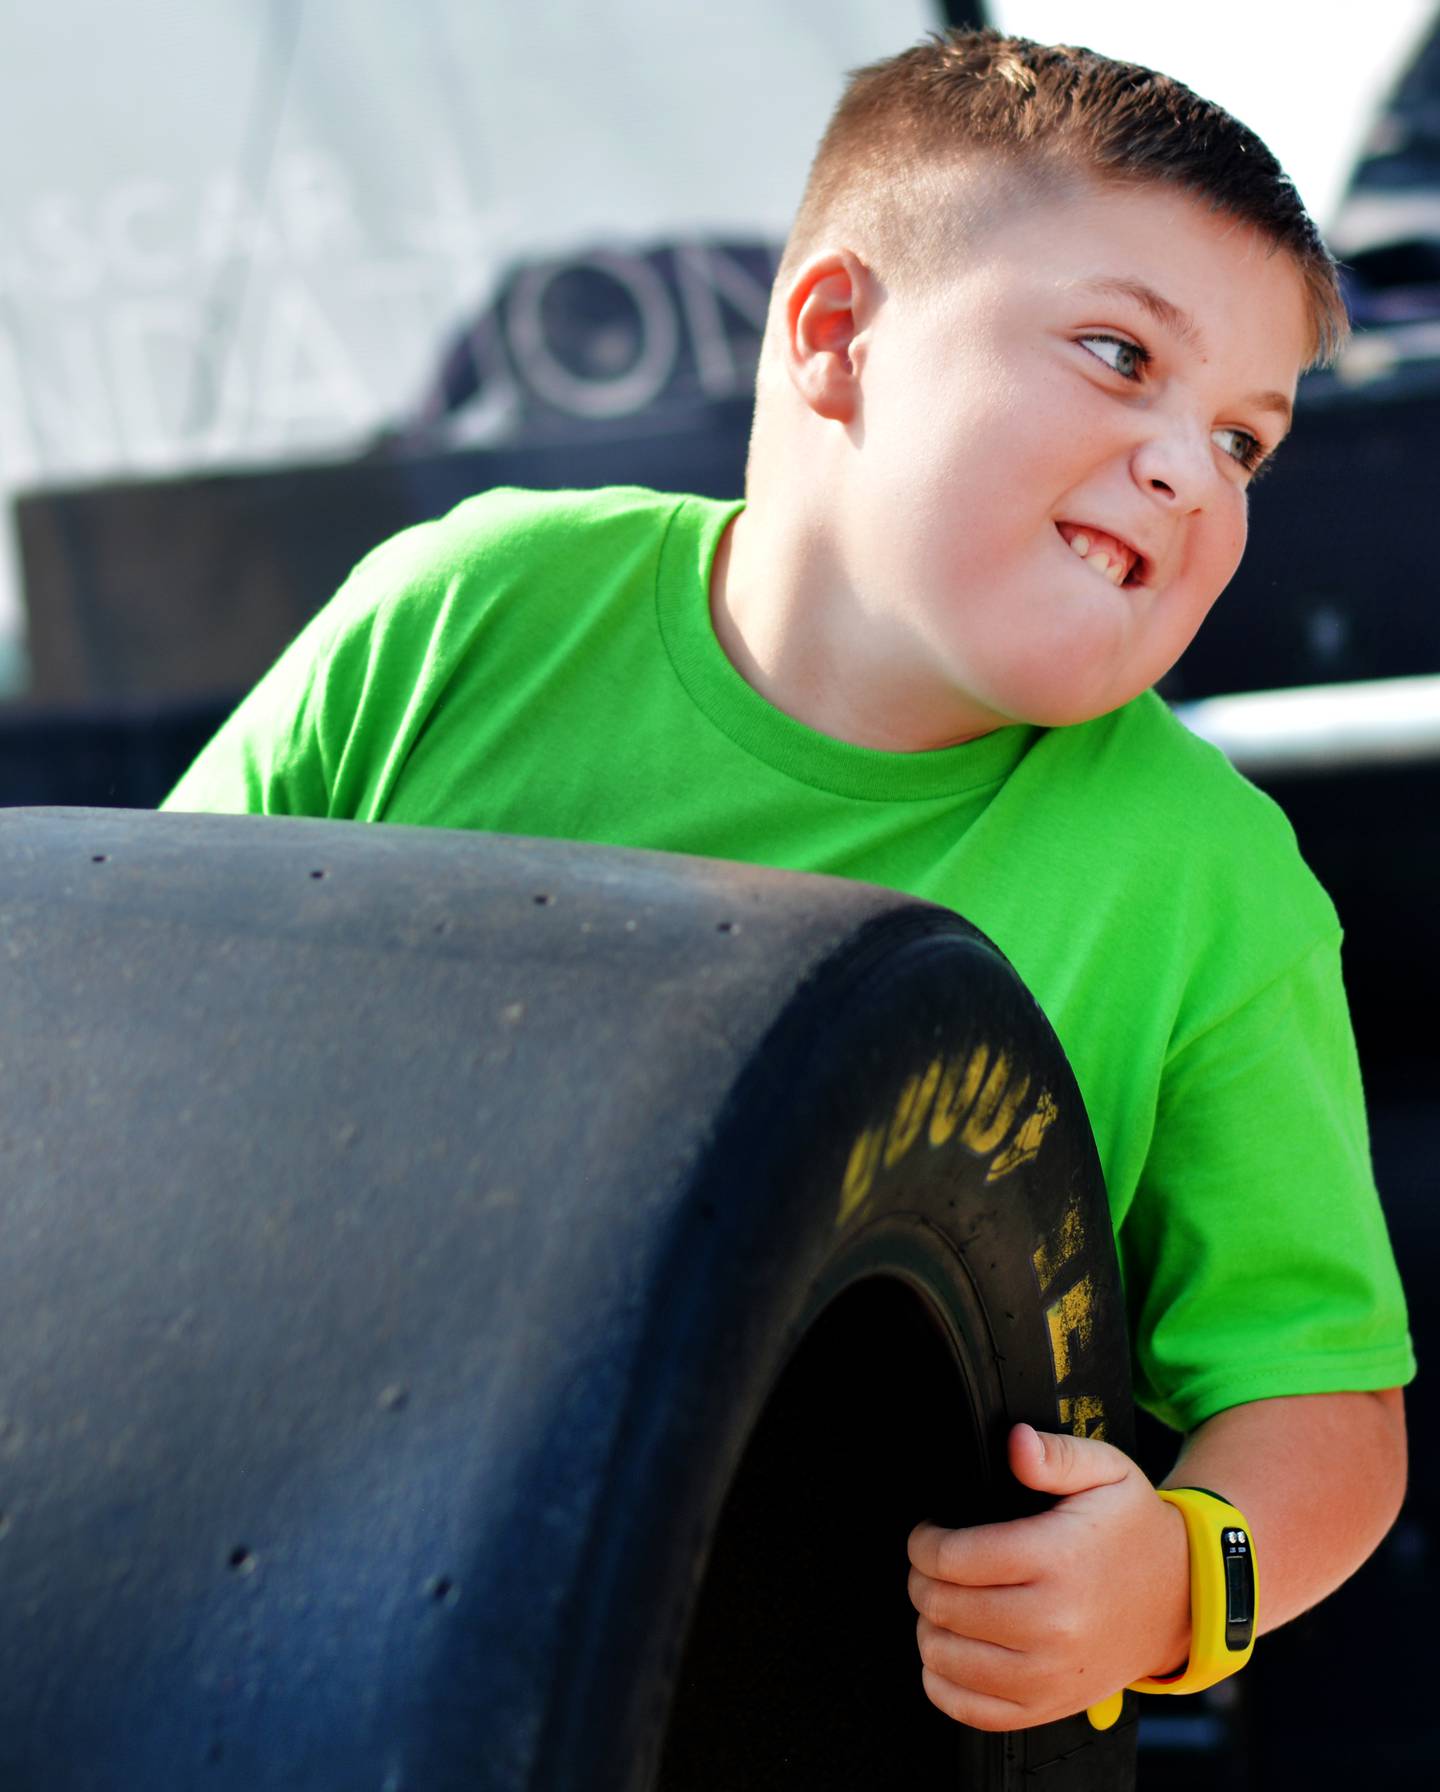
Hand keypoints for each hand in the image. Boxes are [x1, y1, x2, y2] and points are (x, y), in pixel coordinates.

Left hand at [906, 1422, 1189, 1730]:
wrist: (1182, 1598)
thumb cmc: (1133, 1531)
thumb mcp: (1107, 1471)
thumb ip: (1056, 1454)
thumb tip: (1016, 1443)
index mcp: (1057, 1559)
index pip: (953, 1558)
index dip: (924, 1541)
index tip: (928, 1533)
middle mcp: (1052, 1624)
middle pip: (943, 1607)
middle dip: (922, 1579)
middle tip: (934, 1564)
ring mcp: (1050, 1674)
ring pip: (945, 1658)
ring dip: (929, 1626)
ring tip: (946, 1601)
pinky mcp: (1048, 1707)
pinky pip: (969, 1710)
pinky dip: (942, 1682)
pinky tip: (953, 1649)